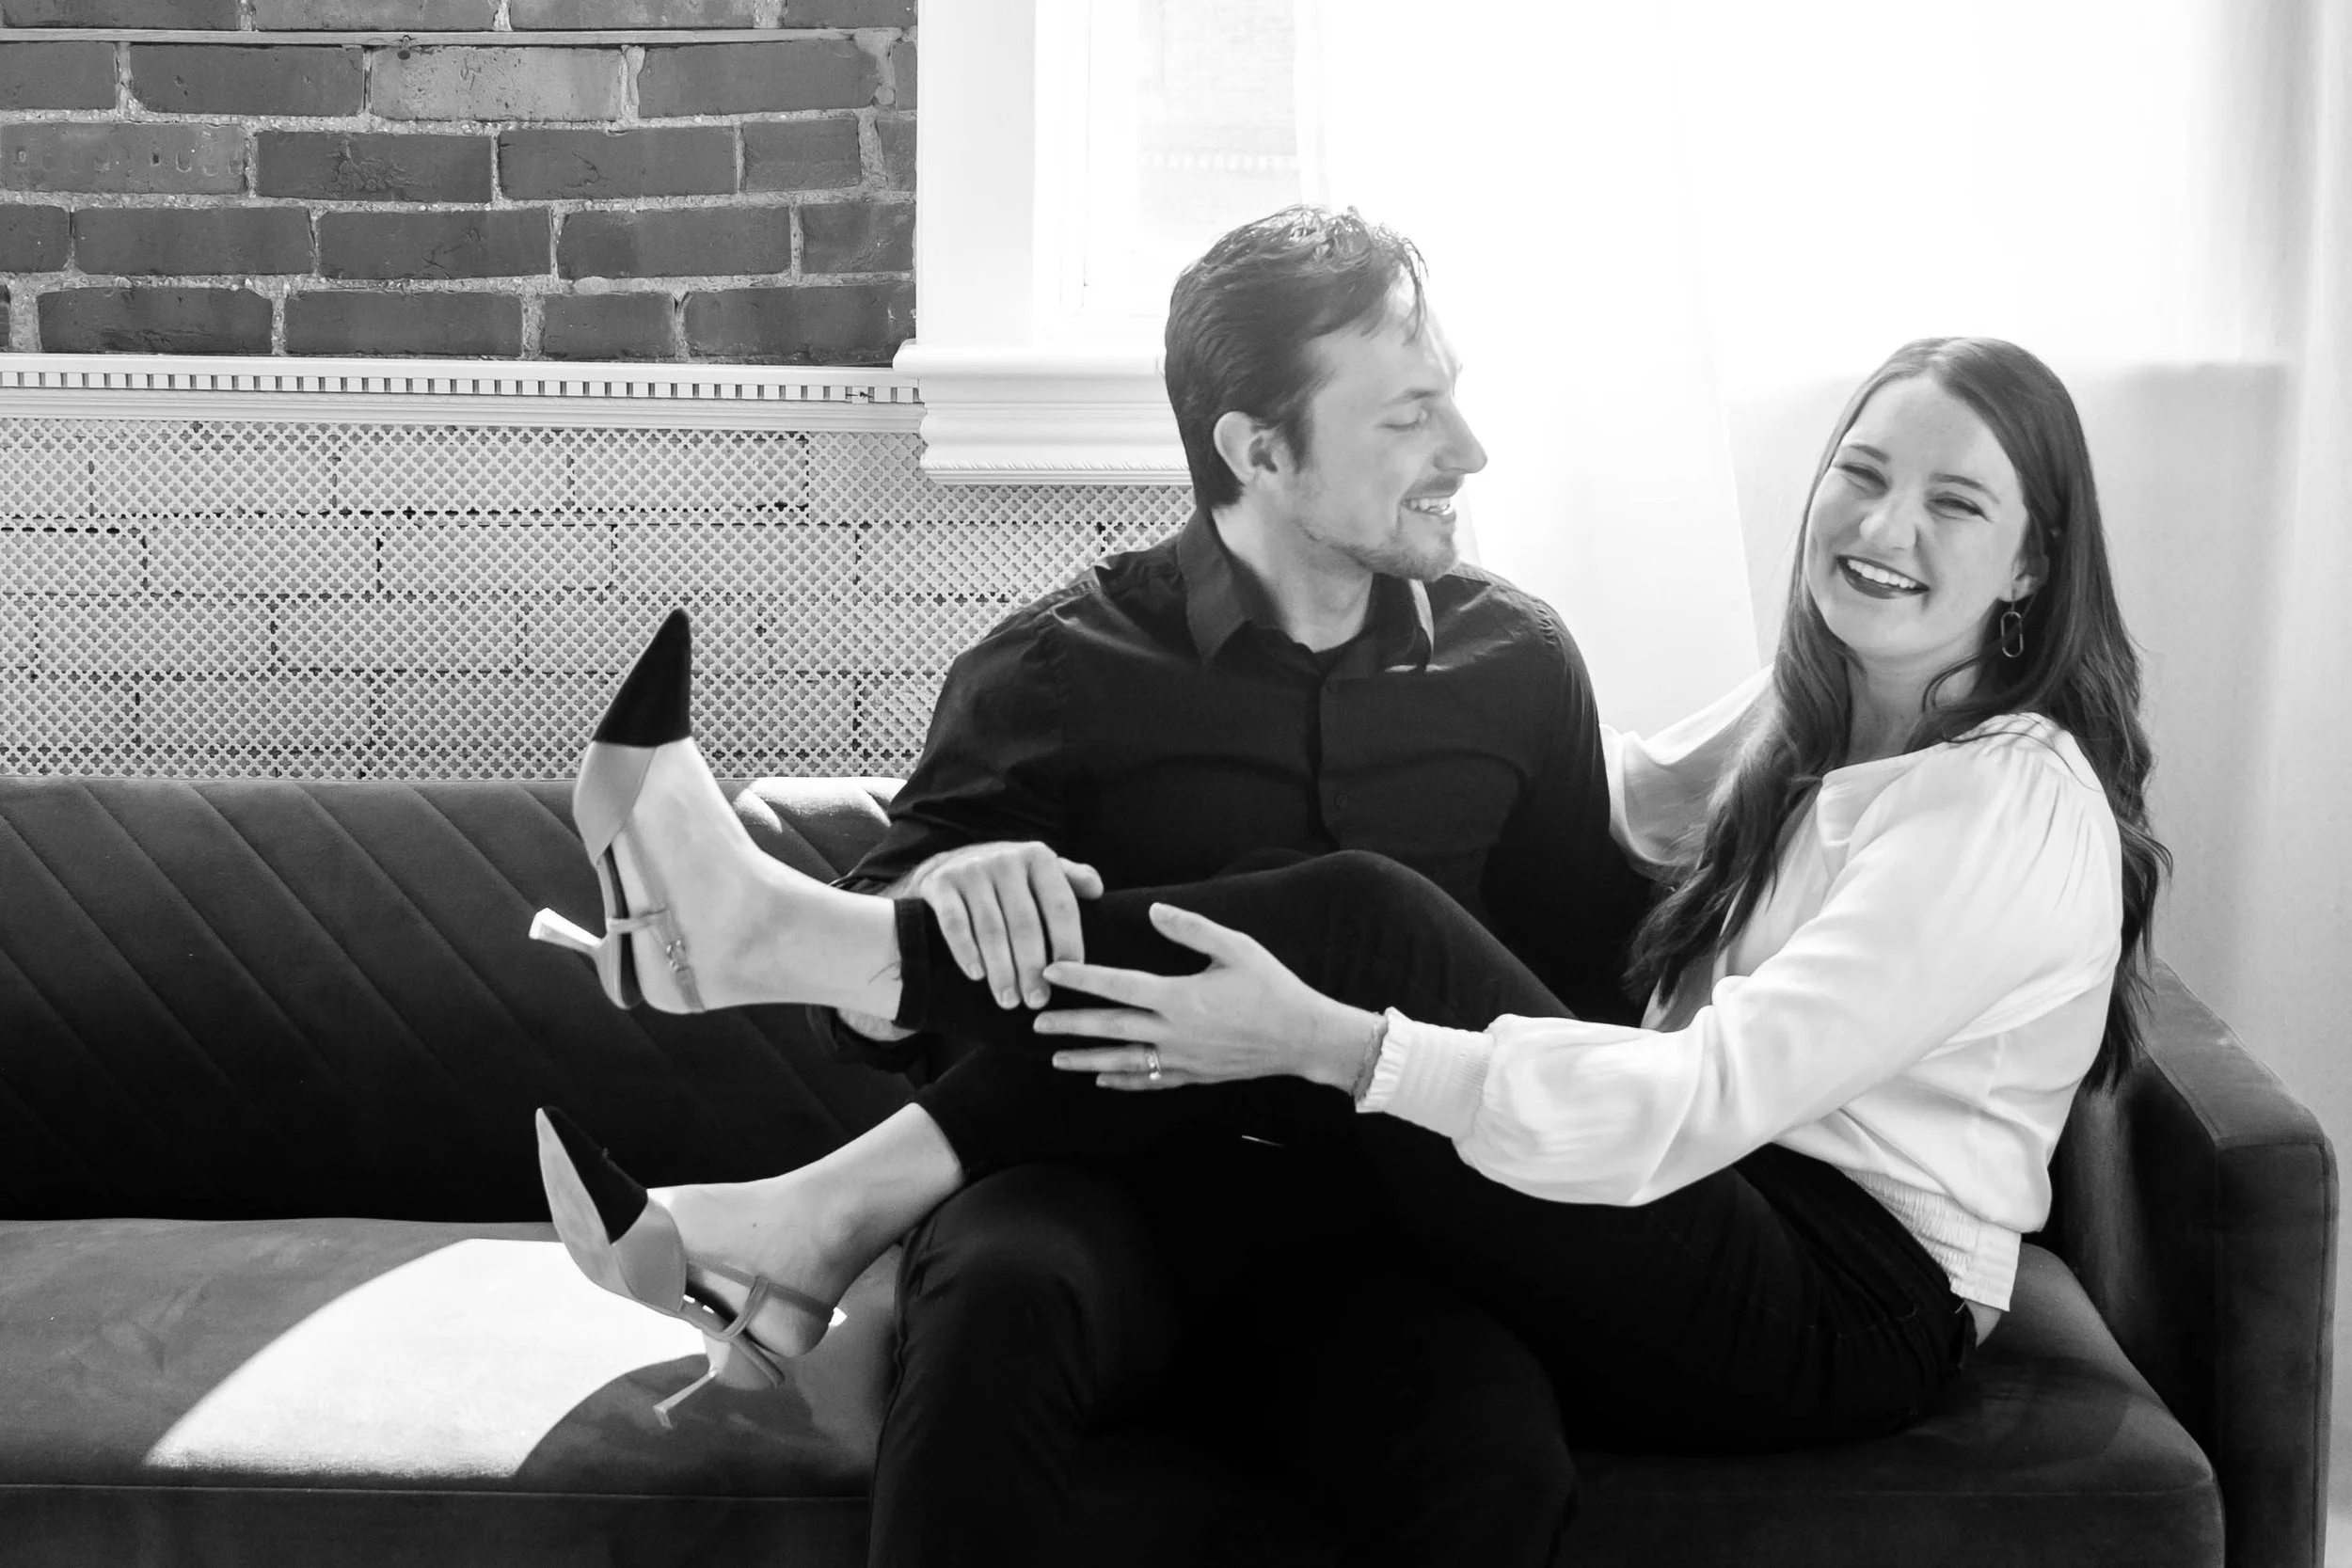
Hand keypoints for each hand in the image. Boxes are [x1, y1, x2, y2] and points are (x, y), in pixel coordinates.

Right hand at [905, 842, 1103, 1009]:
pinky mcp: (941, 885)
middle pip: (1025, 924)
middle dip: (1032, 968)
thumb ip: (1071, 877)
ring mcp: (971, 871)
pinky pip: (955, 925)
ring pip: (991, 930)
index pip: (1060, 906)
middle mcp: (1005, 859)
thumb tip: (1097, 889)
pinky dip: (966, 952)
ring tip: (1009, 1000)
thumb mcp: (1040, 869)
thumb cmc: (1009, 877)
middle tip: (1037, 1001)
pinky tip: (977, 976)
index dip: (1068, 943)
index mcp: (1038, 857)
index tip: (1071, 976)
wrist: (949, 862)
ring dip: (1002, 970)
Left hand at [1036, 903, 1383, 1092]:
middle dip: (1070, 1025)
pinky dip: (1124, 1080)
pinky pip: (1151, 1080)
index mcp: (1179, 997)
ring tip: (1055, 1058)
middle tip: (1036, 1022)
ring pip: (1123, 1061)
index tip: (1051, 972)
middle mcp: (1174, 1032)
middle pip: (1110, 1028)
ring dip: (1086, 1059)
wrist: (1304, 1037)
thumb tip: (1155, 911)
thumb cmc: (1272, 987)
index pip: (1117, 986)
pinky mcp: (1195, 1075)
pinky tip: (1103, 1078)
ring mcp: (1183, 1059)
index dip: (1080, 978)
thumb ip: (1192, 928)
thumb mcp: (1236, 947)